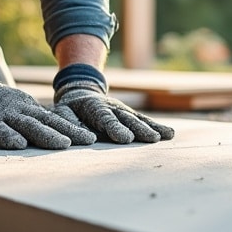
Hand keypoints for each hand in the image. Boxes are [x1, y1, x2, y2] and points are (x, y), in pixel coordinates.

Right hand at [0, 60, 96, 149]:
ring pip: (29, 126)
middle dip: (70, 132)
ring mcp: (5, 116)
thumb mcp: (18, 107)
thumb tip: (57, 134)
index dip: (73, 127)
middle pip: (49, 122)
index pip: (55, 119)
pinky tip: (20, 145)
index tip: (92, 137)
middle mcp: (21, 110)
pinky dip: (10, 138)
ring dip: (47, 136)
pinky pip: (0, 131)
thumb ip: (33, 120)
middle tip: (89, 140)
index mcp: (29, 108)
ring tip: (64, 145)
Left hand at [53, 68, 174, 144]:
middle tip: (152, 139)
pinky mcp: (130, 115)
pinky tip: (170, 134)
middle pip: (127, 118)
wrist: (81, 92)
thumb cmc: (69, 108)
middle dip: (140, 129)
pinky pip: (144, 120)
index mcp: (93, 107)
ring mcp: (123, 110)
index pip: (105, 118)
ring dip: (151, 128)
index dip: (115, 128)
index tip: (126, 138)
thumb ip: (69, 123)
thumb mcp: (62, 112)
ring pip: (138, 118)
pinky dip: (156, 127)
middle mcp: (112, 107)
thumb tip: (82, 137)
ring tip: (164, 136)